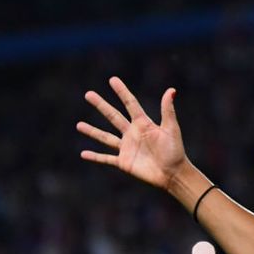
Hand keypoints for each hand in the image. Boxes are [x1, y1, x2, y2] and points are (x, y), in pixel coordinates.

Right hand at [79, 77, 188, 191]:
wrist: (174, 173)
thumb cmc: (175, 151)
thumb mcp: (171, 129)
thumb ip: (168, 111)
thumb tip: (171, 90)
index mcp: (143, 124)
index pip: (130, 104)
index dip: (122, 92)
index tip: (113, 79)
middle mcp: (132, 133)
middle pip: (113, 116)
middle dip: (101, 105)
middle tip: (88, 94)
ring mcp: (127, 148)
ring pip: (105, 137)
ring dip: (92, 131)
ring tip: (78, 125)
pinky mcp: (124, 162)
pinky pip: (106, 158)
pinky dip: (95, 157)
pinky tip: (83, 154)